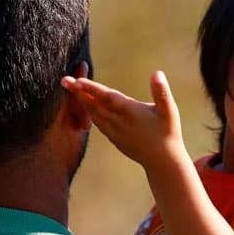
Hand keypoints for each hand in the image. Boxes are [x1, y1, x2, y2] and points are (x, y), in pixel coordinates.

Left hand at [60, 71, 189, 169]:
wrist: (162, 161)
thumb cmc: (168, 133)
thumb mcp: (169, 112)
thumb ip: (162, 92)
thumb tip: (157, 73)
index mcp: (129, 112)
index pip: (106, 97)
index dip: (92, 88)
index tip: (78, 80)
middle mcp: (117, 122)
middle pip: (94, 104)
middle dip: (78, 92)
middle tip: (64, 80)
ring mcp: (113, 131)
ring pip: (93, 114)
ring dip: (80, 101)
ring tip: (70, 89)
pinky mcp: (113, 137)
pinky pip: (96, 123)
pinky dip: (87, 113)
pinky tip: (83, 106)